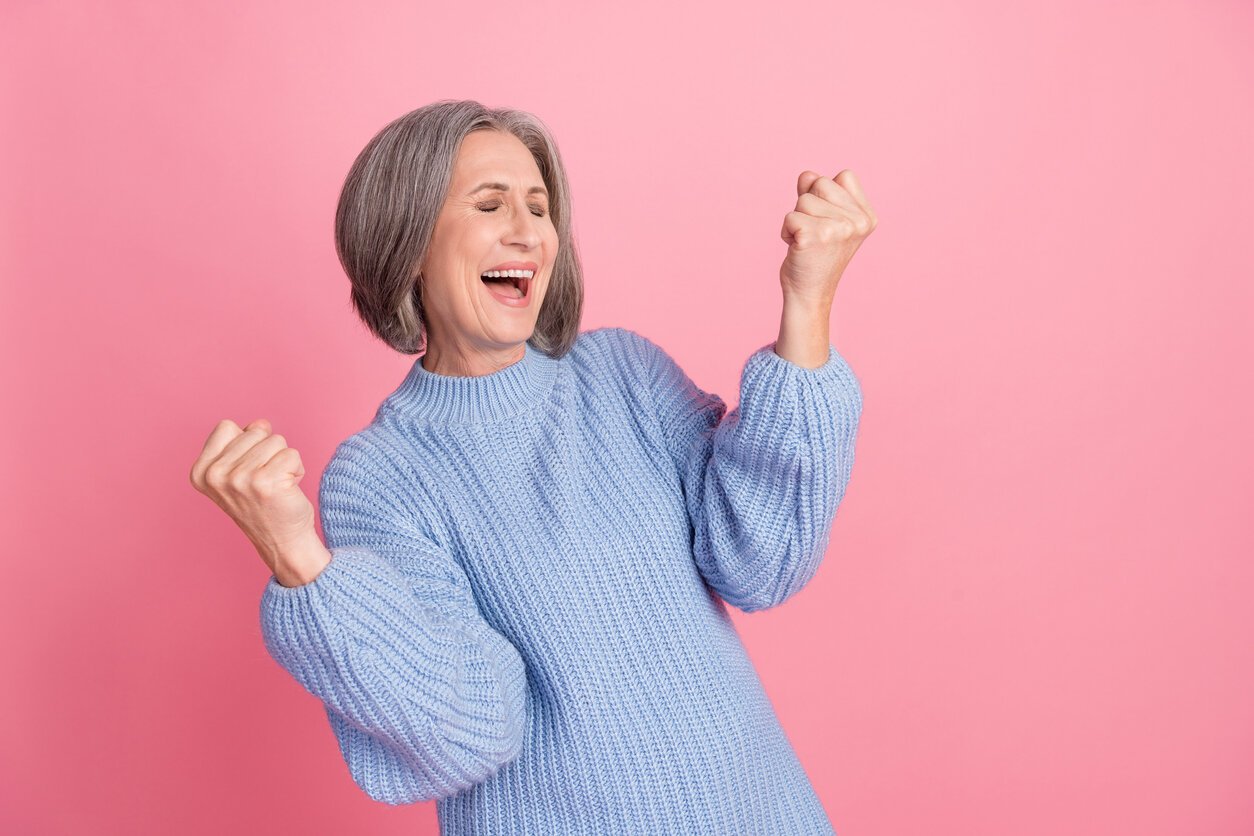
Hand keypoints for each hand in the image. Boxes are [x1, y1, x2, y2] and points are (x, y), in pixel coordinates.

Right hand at [189, 417, 317, 572]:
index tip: (246, 470)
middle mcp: (214, 475)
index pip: (226, 426)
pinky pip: (292, 454)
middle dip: (267, 452)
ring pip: (276, 440)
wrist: (281, 541)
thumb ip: (243, 441)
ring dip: (283, 462)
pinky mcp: (265, 482)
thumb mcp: (238, 469)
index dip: (246, 442)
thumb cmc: (262, 503)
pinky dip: (297, 470)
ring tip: (275, 486)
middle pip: (255, 430)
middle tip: (264, 482)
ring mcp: (238, 479)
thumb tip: (260, 423)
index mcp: (200, 471)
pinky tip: (287, 490)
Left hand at [779, 169, 877, 303]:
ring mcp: (838, 229)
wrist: (809, 294)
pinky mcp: (815, 237)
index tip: (827, 221)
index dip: (827, 193)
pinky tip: (797, 248)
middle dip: (809, 205)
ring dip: (797, 220)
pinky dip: (786, 232)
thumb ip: (817, 192)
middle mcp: (857, 222)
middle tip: (814, 234)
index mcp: (867, 217)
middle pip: (821, 183)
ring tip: (806, 242)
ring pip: (803, 200)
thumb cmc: (816, 256)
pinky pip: (790, 216)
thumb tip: (807, 175)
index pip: (844, 176)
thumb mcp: (824, 218)